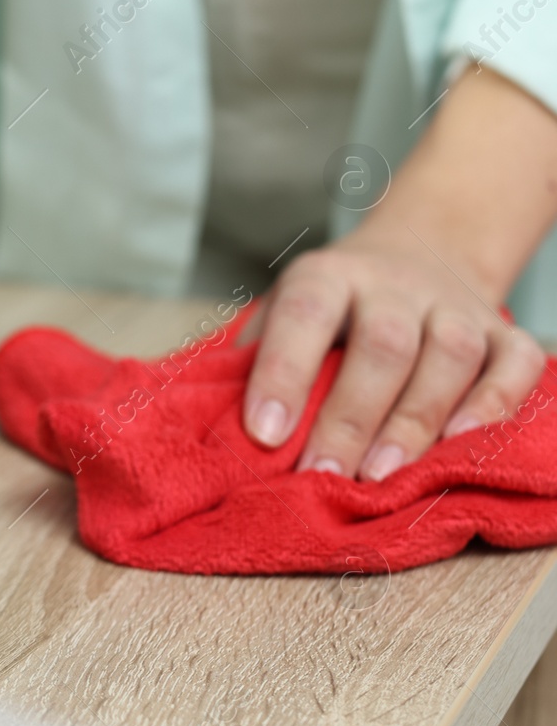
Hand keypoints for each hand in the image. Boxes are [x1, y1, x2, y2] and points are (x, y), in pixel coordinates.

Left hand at [242, 231, 544, 478]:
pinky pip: (514, 364)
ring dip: (416, 419)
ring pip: (448, 355)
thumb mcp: (280, 312)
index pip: (305, 315)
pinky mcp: (503, 332)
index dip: (283, 373)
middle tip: (324, 475)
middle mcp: (394, 284)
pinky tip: (460, 445)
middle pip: (383, 345)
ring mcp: (454, 306)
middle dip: (351, 417)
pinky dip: (493, 404)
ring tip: (383, 475)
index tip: (263, 434)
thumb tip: (213, 427)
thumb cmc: (332, 309)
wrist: (422, 249)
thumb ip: (252, 359)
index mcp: (328, 276)